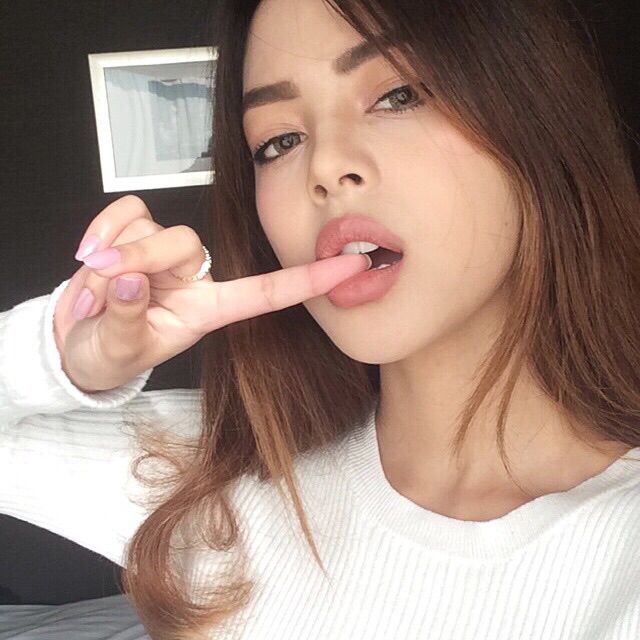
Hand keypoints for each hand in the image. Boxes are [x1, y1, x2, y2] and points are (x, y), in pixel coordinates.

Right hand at [54, 195, 369, 391]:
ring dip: (111, 255)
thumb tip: (129, 280)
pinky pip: (127, 211)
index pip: (266, 292)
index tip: (354, 266)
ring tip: (94, 293)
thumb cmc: (107, 356)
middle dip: (139, 258)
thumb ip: (125, 317)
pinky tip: (88, 257)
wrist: (74, 344)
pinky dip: (101, 231)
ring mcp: (165, 254)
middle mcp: (193, 278)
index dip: (309, 280)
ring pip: (153, 226)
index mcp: (206, 311)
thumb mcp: (117, 350)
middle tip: (103, 285)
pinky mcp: (137, 231)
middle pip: (187, 242)